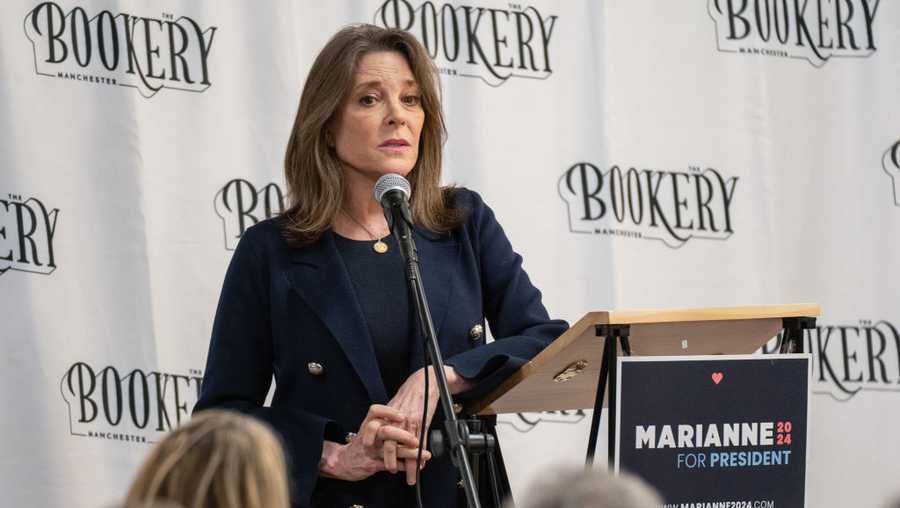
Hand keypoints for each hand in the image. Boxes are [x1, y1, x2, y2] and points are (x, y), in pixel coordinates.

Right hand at [318, 404, 430, 481]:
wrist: (343, 462)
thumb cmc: (360, 444)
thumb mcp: (368, 430)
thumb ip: (384, 422)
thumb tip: (405, 416)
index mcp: (368, 424)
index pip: (375, 411)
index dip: (389, 412)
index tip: (402, 414)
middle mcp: (369, 436)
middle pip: (385, 432)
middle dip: (403, 435)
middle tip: (415, 439)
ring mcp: (371, 451)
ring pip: (391, 451)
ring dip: (409, 453)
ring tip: (424, 455)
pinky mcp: (372, 464)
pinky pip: (390, 465)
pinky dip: (404, 466)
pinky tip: (414, 465)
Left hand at [386, 366, 473, 483]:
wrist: (423, 382)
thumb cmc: (408, 395)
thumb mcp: (395, 406)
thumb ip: (389, 421)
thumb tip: (386, 437)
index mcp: (385, 415)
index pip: (376, 434)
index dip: (374, 448)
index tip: (375, 459)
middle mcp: (395, 419)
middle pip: (389, 444)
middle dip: (390, 461)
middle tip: (391, 470)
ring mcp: (408, 422)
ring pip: (406, 447)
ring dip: (408, 464)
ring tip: (410, 476)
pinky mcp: (420, 422)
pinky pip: (420, 443)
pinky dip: (420, 456)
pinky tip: (421, 465)